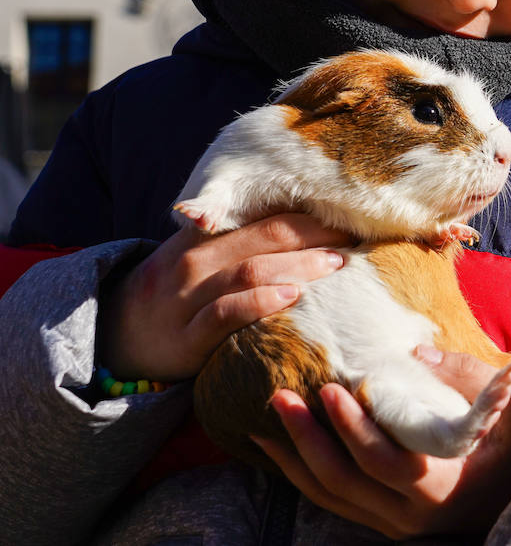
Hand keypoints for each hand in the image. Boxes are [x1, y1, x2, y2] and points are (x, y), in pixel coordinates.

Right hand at [97, 215, 348, 380]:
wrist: (114, 337)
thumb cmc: (175, 294)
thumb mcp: (200, 258)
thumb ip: (242, 242)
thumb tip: (310, 231)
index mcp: (203, 237)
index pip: (264, 216)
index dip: (309, 216)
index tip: (347, 217)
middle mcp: (195, 261)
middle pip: (264, 237)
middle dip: (314, 236)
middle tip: (353, 240)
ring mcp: (188, 298)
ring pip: (250, 271)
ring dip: (299, 265)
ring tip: (336, 265)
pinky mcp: (186, 338)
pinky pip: (226, 313)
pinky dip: (261, 302)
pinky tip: (293, 297)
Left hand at [254, 347, 510, 539]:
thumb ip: (467, 378)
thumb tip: (415, 355)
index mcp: (442, 485)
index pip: (384, 461)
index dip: (352, 428)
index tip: (329, 389)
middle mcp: (411, 513)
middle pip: (343, 481)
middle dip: (306, 437)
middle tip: (280, 396)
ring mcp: (394, 522)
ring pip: (329, 496)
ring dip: (294, 456)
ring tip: (269, 417)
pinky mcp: (383, 520)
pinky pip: (333, 502)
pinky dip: (302, 474)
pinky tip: (281, 447)